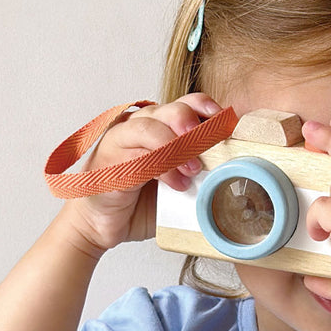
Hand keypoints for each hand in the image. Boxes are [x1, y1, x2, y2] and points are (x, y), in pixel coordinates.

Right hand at [59, 94, 221, 254]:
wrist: (99, 225)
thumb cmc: (137, 203)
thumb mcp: (175, 184)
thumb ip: (195, 172)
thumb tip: (231, 171)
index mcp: (157, 127)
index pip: (184, 105)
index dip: (204, 106)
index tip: (225, 117)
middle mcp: (138, 128)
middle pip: (166, 109)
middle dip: (190, 119)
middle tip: (209, 138)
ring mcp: (120, 142)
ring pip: (148, 128)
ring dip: (176, 145)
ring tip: (194, 168)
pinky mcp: (108, 162)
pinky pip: (137, 156)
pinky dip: (162, 169)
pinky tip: (177, 183)